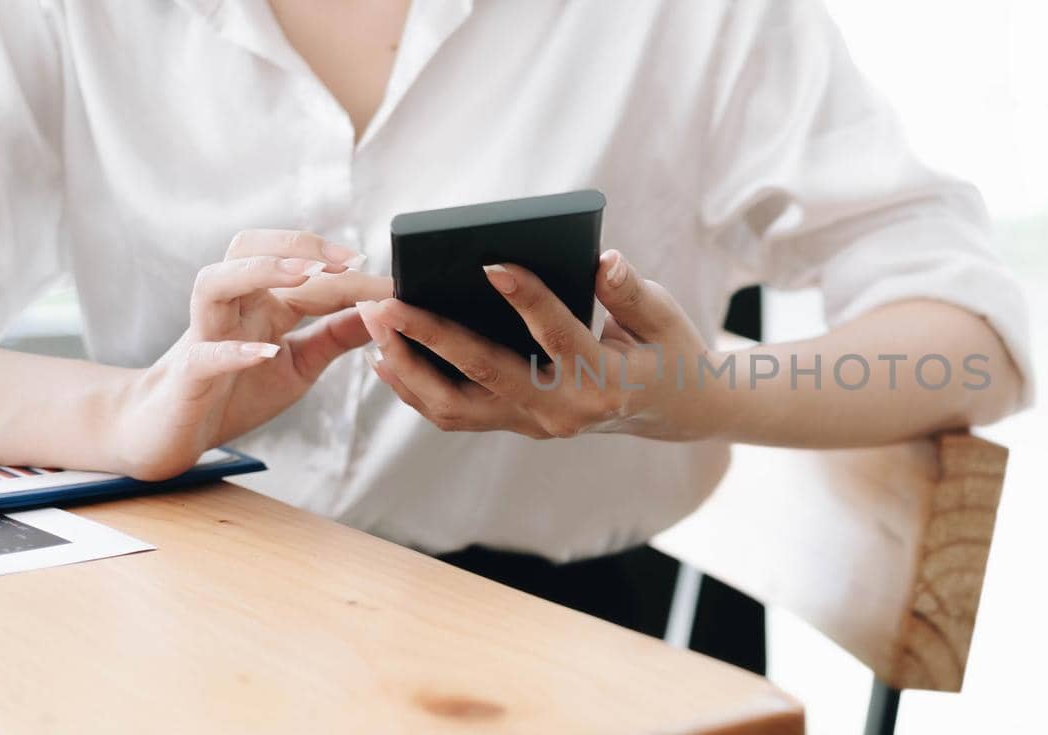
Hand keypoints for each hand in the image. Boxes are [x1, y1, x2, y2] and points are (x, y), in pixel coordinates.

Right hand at [111, 230, 392, 478]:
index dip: (348, 272)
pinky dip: (232, 351)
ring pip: (214, 283)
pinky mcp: (186, 376)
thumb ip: (336, 336)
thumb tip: (385, 311)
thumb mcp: (300, 363)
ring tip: (305, 276)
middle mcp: (231, 308)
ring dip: (259, 273)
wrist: (168, 434)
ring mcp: (203, 337)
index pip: (304, 272)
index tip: (393, 280)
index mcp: (260, 303)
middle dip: (296, 244)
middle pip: (247, 248)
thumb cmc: (234, 392)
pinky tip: (265, 351)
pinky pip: (203, 355)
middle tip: (347, 258)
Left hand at [356, 249, 720, 440]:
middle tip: (387, 302)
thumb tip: (603, 260)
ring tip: (374, 325)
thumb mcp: (663, 316)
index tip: (490, 262)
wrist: (673, 407)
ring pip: (455, 406)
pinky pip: (455, 413)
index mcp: (606, 381)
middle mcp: (564, 411)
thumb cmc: (667, 350)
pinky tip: (384, 355)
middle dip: (430, 336)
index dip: (527, 299)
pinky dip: (415, 387)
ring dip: (408, 367)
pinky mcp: (516, 423)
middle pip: (485, 375)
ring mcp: (535, 423)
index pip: (558, 337)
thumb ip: (630, 291)